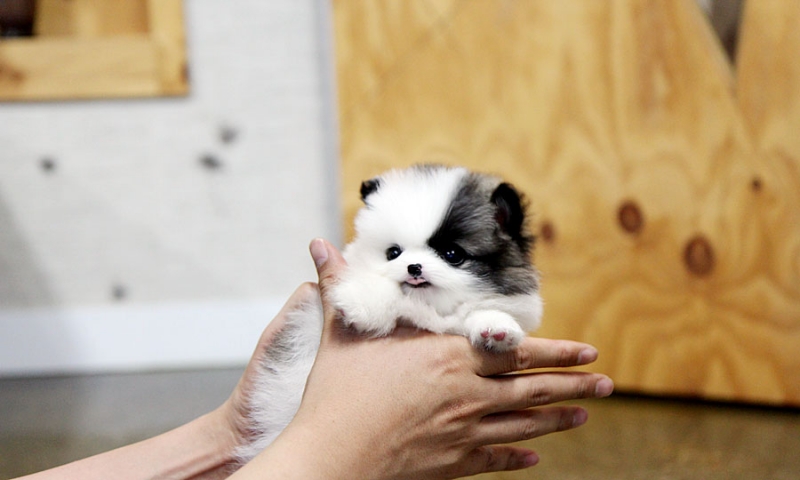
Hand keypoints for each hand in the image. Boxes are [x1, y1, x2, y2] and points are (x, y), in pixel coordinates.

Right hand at [233, 239, 613, 479]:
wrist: (331, 457)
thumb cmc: (336, 395)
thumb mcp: (341, 334)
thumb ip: (339, 287)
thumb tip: (319, 246)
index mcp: (447, 359)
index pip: (517, 352)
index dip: (557, 351)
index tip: (588, 351)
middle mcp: (466, 396)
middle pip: (533, 391)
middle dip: (574, 386)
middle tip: (606, 384)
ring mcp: (463, 434)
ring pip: (524, 426)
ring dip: (557, 420)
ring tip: (583, 415)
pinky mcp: (452, 465)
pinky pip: (496, 460)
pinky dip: (518, 458)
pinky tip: (534, 457)